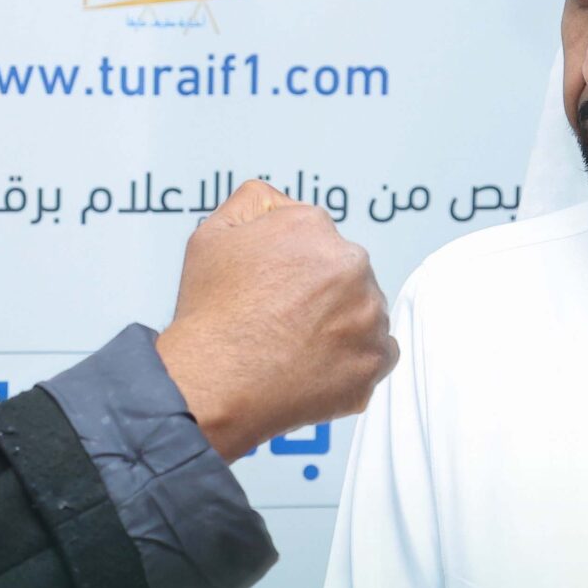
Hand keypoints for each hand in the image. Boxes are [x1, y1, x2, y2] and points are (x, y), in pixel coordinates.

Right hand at [156, 180, 396, 459]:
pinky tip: (317, 365)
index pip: (316, 238)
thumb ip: (254, 202)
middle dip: (319, 293)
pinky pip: (378, 353)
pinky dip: (353, 360)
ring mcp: (368, 315)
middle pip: (344, 274)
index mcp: (313, 227)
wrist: (212, 385)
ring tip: (294, 346)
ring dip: (339, 325)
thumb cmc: (210, 316)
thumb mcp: (212, 233)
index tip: (273, 287)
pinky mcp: (375, 361)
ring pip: (363, 312)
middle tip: (280, 320)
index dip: (290, 265)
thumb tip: (280, 202)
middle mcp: (350, 264)